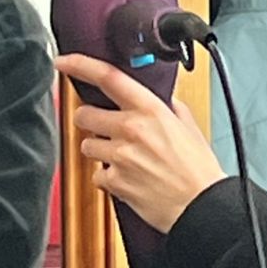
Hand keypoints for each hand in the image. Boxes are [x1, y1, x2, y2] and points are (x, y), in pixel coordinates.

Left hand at [55, 54, 226, 233]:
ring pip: (86, 145)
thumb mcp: (189, 127)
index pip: (108, 78)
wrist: (202, 205)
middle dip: (90, 120)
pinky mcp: (115, 182)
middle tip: (104, 128)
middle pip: (84, 114)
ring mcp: (120, 156)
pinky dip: (107, 177)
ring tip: (123, 158)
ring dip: (99, 150)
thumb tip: (161, 99)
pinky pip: (96, 175)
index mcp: (150, 110)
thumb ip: (170, 108)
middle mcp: (131, 129)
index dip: (80, 66)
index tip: (64, 62)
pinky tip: (127, 178)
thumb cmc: (199, 170)